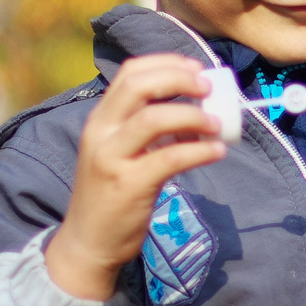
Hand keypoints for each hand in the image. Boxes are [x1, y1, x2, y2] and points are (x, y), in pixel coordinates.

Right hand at [47, 55, 227, 301]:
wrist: (88, 242)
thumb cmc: (111, 194)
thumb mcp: (119, 152)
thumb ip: (146, 129)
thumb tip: (195, 110)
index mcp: (100, 119)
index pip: (130, 73)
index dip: (166, 64)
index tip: (196, 69)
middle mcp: (100, 133)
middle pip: (139, 87)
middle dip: (179, 80)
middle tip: (208, 89)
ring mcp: (111, 158)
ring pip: (153, 119)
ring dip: (192, 115)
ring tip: (216, 124)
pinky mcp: (128, 185)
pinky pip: (170, 158)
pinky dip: (199, 150)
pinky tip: (217, 152)